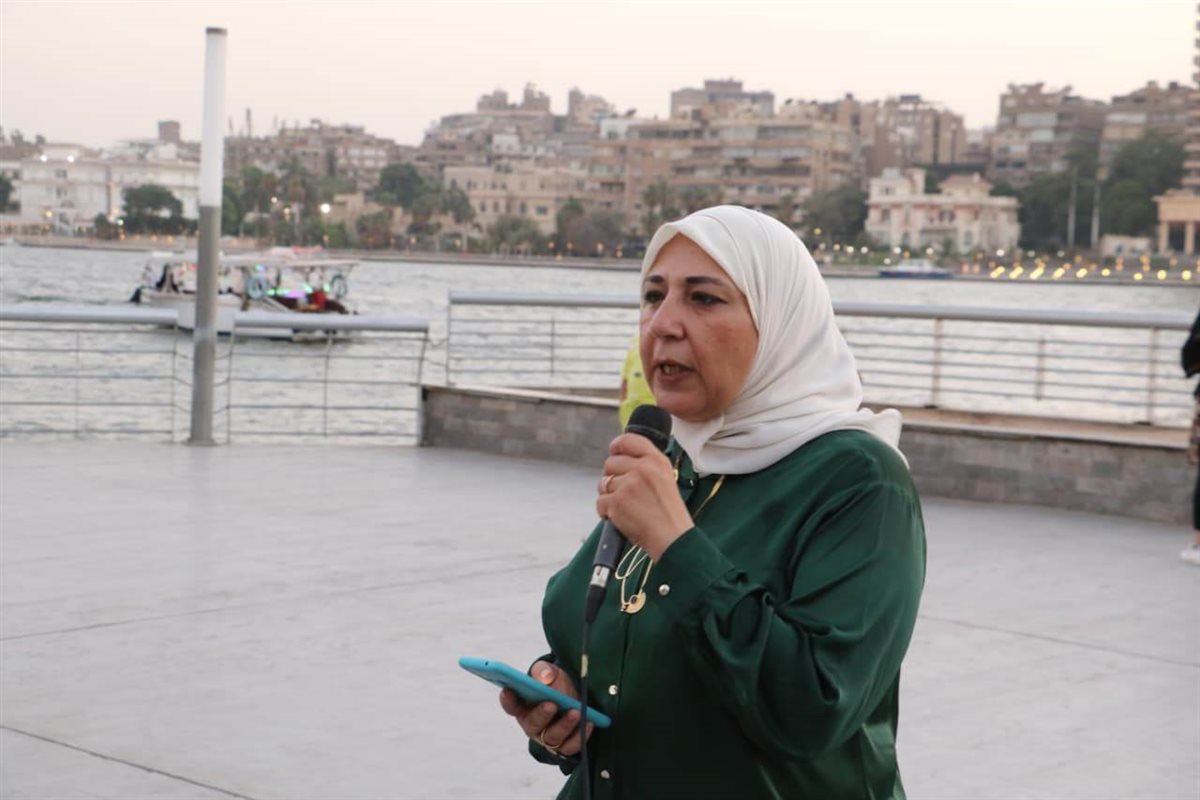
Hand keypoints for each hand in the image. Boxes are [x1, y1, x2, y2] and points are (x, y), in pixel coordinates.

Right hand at [498, 660, 592, 757]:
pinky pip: (570, 746)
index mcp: (523, 706)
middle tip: (551, 704)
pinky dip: (580, 736)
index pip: (511, 705)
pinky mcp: (564, 746)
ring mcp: (547, 737)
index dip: (508, 699)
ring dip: (564, 725)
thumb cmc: (557, 684)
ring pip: (552, 737)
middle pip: (532, 724)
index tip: (509, 689)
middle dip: (541, 715)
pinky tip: (589, 722)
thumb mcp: (550, 672)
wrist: (576, 694)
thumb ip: (544, 671)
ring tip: (576, 712)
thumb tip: (544, 677)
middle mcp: (532, 724)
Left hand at [596, 433, 692, 560]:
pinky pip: (600, 502)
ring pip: (603, 483)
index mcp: (656, 460)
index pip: (629, 440)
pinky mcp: (617, 502)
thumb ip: (646, 465)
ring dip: (608, 496)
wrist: (672, 538)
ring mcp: (628, 485)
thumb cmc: (668, 513)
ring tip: (626, 508)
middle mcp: (642, 469)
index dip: (617, 446)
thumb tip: (619, 457)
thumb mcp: (666, 478)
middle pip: (610, 463)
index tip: (614, 453)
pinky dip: (606, 513)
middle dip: (612, 477)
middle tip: (624, 493)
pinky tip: (621, 518)